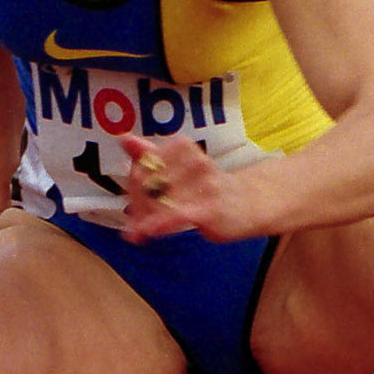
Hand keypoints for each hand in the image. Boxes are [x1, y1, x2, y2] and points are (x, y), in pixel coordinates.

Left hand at [122, 133, 248, 242]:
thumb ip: (150, 155)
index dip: (133, 187)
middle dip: (137, 205)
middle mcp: (192, 161)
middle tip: (134, 224)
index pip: (142, 164)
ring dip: (143, 220)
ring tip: (138, 234)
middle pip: (148, 184)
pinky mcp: (210, 208)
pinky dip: (159, 223)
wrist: (250, 202)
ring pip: (159, 202)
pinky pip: (178, 214)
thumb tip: (124, 139)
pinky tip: (147, 231)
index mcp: (182, 146)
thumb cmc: (208, 186)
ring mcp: (203, 185)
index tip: (134, 204)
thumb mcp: (179, 166)